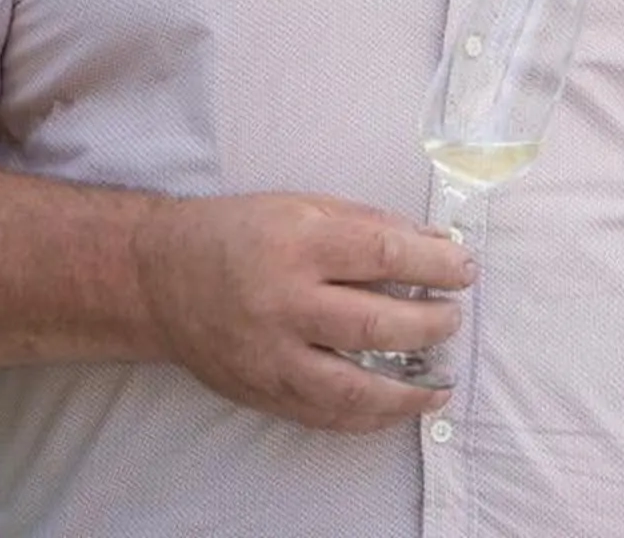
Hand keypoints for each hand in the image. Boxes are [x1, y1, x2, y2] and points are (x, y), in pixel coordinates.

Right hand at [133, 192, 475, 430]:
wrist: (159, 277)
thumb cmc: (239, 233)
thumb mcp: (304, 206)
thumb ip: (369, 225)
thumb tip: (435, 246)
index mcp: (299, 244)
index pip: (385, 254)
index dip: (435, 265)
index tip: (464, 269)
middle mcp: (284, 302)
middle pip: (376, 325)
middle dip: (430, 325)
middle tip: (453, 318)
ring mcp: (270, 354)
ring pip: (352, 387)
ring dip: (407, 391)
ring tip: (440, 384)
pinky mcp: (260, 390)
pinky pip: (323, 415)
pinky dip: (366, 417)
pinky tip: (395, 408)